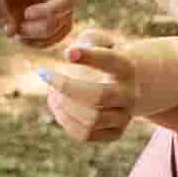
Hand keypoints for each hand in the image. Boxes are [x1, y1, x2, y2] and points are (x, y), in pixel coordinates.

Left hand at [0, 0, 81, 50]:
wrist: (2, 3)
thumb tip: (11, 32)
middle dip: (48, 11)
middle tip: (26, 14)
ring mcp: (63, 8)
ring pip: (62, 22)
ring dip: (38, 30)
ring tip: (18, 29)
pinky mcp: (61, 26)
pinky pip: (58, 37)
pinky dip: (39, 41)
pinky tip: (22, 38)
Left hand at [29, 30, 173, 145]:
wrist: (122, 84)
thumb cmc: (102, 57)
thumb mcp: (98, 42)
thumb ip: (87, 41)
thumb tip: (70, 55)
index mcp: (127, 68)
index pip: (111, 61)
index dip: (89, 58)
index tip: (66, 55)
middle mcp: (130, 94)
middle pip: (98, 96)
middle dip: (66, 87)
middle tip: (47, 76)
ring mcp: (124, 116)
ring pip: (91, 119)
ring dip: (63, 106)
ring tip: (52, 94)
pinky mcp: (115, 133)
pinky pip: (85, 134)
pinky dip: (65, 120)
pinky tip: (58, 106)